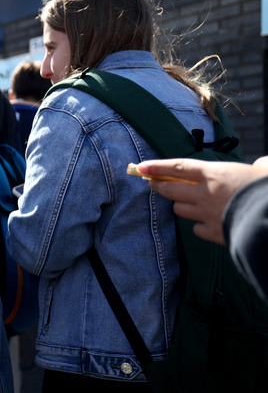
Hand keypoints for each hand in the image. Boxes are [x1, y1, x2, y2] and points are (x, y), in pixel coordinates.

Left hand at [137, 157, 267, 244]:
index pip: (178, 167)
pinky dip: (199, 226)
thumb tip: (262, 163)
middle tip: (152, 183)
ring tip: (188, 203)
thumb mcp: (264, 170)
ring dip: (182, 205)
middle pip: (170, 189)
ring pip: (180, 209)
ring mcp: (206, 214)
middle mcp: (205, 193)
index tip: (141, 167)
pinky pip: (196, 229)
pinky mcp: (212, 232)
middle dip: (158, 186)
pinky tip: (207, 223)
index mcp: (215, 174)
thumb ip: (257, 166)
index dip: (157, 167)